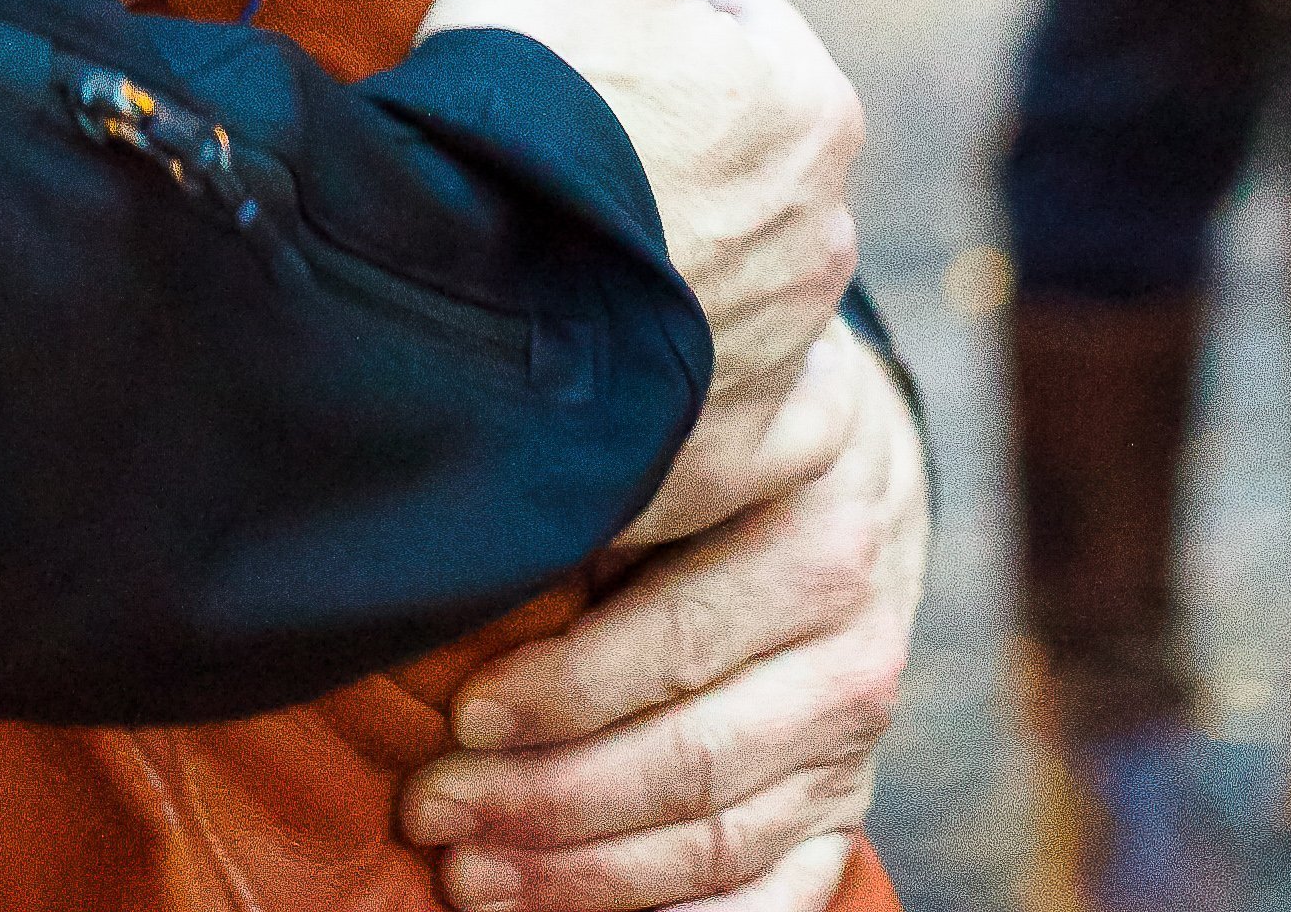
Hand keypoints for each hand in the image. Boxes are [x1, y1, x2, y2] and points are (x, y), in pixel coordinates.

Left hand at [396, 321, 926, 910]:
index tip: (462, 710)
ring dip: (584, 874)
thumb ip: (606, 488)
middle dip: (546, 796)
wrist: (845, 467)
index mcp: (815, 522)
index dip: (564, 682)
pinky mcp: (851, 797)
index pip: (681, 629)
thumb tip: (466, 554)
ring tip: (467, 875)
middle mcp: (854, 635)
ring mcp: (860, 729)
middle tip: (430, 806)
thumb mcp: (677, 424)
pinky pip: (781, 892)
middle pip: (691, 751)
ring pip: (717, 832)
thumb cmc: (714, 443)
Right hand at [421, 0, 863, 455]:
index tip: (556, 41)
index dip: (635, 19)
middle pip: (734, 157)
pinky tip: (625, 377)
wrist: (470, 315)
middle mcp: (825, 237)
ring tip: (548, 255)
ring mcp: (781, 360)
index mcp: (811, 105)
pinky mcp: (730, 460)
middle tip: (543, 148)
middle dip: (662, 148)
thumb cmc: (532, 109)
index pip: (732, 25)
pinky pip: (736, 424)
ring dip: (666, 264)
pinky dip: (698, 400)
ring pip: (733, 285)